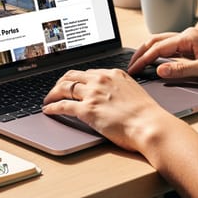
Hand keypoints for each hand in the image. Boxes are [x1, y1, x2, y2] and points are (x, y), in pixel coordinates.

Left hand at [42, 69, 175, 151]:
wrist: (150, 125)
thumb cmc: (147, 115)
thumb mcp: (134, 92)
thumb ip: (120, 89)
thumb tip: (112, 96)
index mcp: (113, 74)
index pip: (88, 72)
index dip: (76, 78)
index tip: (71, 83)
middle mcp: (101, 80)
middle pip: (72, 76)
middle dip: (61, 83)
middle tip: (55, 90)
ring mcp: (93, 94)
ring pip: (64, 88)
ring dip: (53, 93)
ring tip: (48, 99)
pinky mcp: (87, 110)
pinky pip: (62, 105)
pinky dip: (52, 106)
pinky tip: (48, 109)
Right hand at [127, 27, 197, 80]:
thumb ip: (181, 70)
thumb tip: (159, 71)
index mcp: (189, 37)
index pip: (158, 47)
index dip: (143, 59)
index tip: (133, 69)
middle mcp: (187, 36)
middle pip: (156, 41)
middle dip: (141, 52)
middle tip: (130, 66)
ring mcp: (191, 41)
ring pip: (163, 44)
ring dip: (150, 53)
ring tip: (139, 64)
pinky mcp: (194, 48)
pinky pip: (172, 49)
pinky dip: (160, 55)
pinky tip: (156, 63)